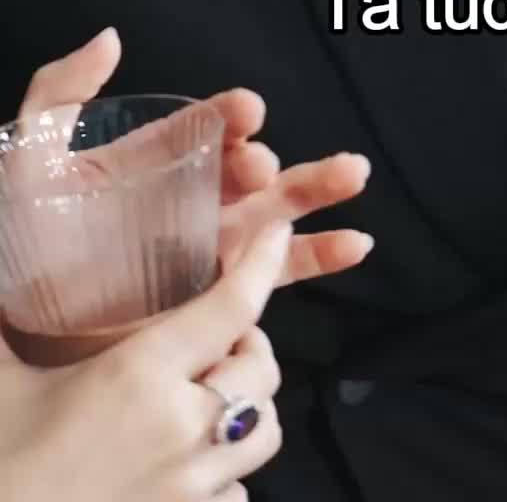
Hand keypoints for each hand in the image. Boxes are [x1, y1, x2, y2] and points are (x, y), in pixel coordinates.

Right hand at [0, 218, 290, 501]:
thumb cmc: (2, 464)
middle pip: (262, 369)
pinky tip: (192, 461)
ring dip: (248, 406)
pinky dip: (229, 471)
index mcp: (140, 375)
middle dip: (249, 345)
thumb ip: (9, 328)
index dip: (263, 262)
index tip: (279, 231)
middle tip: (220, 339)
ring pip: (265, 431)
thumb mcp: (3, 384)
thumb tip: (6, 276)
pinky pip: (242, 492)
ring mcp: (192, 488)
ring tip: (213, 398)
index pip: (230, 307)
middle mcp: (181, 428)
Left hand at [16, 29, 373, 286]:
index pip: (206, 129)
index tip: (246, 111)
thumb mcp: (32, 155)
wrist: (23, 325)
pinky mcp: (222, 295)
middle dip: (274, 161)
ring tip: (352, 174)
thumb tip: (111, 39)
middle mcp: (196, 199)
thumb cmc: (25, 240)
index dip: (229, 116)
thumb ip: (61, 91)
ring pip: (280, 215)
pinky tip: (355, 244)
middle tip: (266, 166)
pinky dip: (322, 258)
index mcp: (160, 160)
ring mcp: (213, 248)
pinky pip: (282, 275)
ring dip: (318, 192)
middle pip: (254, 171)